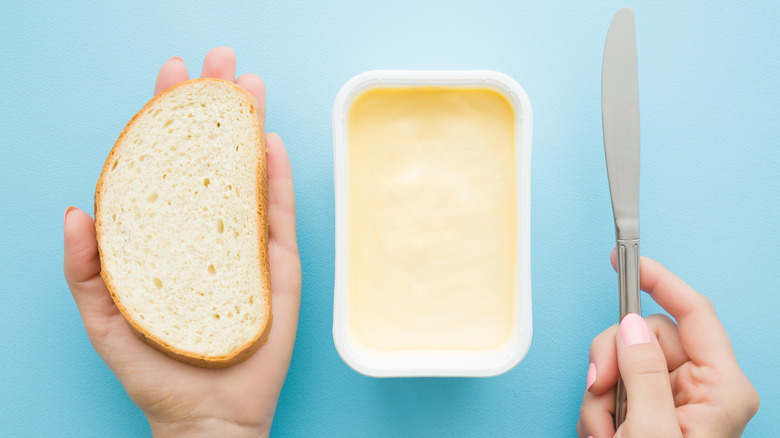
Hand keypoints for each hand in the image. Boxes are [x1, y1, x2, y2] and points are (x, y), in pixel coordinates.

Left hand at [63, 47, 300, 436]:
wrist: (209, 416)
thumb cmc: (154, 372)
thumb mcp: (105, 321)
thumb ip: (85, 270)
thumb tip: (75, 210)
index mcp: (166, 235)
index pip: (165, 164)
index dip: (167, 117)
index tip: (172, 74)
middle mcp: (207, 230)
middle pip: (211, 156)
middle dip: (215, 105)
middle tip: (220, 59)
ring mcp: (246, 244)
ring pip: (249, 174)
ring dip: (250, 127)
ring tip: (250, 85)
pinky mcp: (278, 265)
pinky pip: (279, 213)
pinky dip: (278, 177)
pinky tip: (271, 141)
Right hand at [577, 254, 758, 437]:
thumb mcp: (651, 429)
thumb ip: (642, 373)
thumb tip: (630, 326)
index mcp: (720, 388)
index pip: (694, 312)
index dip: (659, 281)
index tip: (626, 260)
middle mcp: (701, 387)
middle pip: (644, 336)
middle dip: (612, 362)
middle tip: (599, 390)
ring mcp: (674, 398)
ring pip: (622, 361)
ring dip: (600, 396)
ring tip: (605, 431)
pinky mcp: (651, 409)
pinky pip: (614, 386)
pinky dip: (598, 408)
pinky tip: (605, 434)